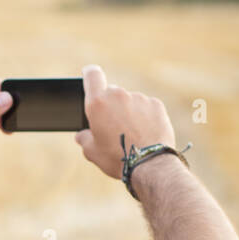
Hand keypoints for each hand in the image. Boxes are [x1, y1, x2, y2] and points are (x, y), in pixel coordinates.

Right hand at [74, 64, 175, 179]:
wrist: (150, 165)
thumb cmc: (117, 158)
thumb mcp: (91, 152)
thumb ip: (84, 138)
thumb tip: (82, 135)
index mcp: (98, 103)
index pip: (92, 74)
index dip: (90, 74)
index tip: (89, 75)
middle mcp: (118, 95)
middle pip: (111, 92)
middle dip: (111, 105)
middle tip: (113, 126)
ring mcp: (139, 98)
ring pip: (130, 101)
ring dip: (129, 112)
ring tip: (132, 134)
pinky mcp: (156, 104)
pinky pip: (146, 107)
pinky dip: (145, 116)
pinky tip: (145, 132)